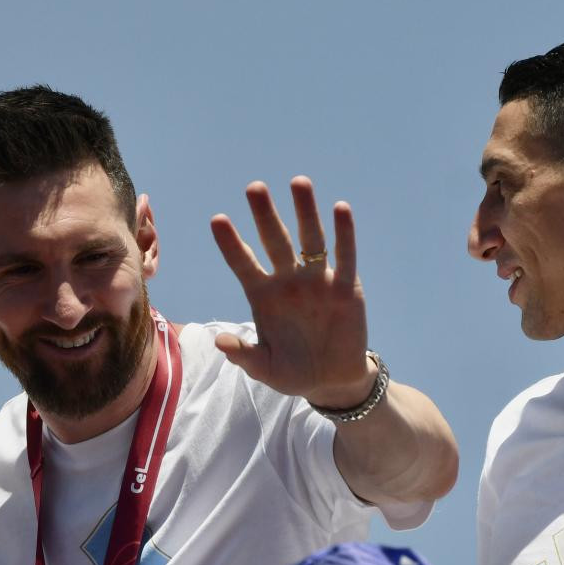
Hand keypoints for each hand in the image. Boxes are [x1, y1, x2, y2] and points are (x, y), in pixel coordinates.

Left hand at [210, 178, 372, 407]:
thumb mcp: (264, 368)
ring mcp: (317, 281)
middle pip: (275, 241)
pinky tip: (340, 209)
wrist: (331, 381)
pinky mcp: (346, 288)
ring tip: (298, 182)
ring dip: (305, 212)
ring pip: (310, 240)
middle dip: (265, 215)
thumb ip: (243, 354)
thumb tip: (220, 342)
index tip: (217, 219)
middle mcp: (288, 281)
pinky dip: (344, 234)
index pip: (242, 263)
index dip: (231, 243)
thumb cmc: (292, 372)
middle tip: (254, 187)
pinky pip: (344, 257)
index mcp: (262, 296)